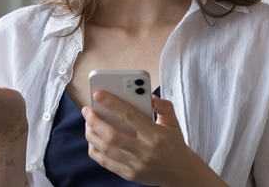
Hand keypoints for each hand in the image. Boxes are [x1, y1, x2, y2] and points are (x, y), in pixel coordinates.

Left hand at [82, 92, 225, 185]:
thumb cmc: (174, 143)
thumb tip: (148, 96)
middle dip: (95, 121)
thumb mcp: (174, 122)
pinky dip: (95, 150)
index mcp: (156, 135)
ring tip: (88, 122)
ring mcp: (136, 165)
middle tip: (87, 110)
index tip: (98, 94)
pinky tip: (93, 139)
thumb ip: (163, 106)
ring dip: (91, 134)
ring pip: (106, 150)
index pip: (130, 116)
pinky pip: (105, 162)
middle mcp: (145, 151)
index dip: (112, 104)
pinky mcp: (129, 175)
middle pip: (112, 135)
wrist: (181, 173)